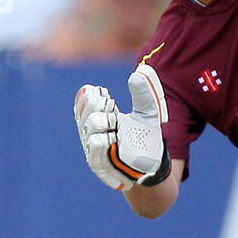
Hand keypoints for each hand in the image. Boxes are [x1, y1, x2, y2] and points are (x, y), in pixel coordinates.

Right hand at [74, 65, 168, 191]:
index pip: (84, 99)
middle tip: (113, 108)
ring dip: (105, 121)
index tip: (106, 94)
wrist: (152, 166)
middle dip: (100, 104)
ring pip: (90, 126)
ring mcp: (94, 147)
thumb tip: (141, 71)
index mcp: (100, 116)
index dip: (92, 93)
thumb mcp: (148, 113)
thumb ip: (145, 94)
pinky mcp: (99, 164)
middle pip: (87, 110)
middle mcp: (92, 131)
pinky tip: (113, 138)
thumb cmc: (145, 138)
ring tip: (116, 126)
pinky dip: (105, 141)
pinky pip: (96, 147)